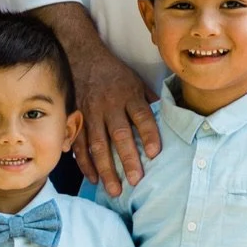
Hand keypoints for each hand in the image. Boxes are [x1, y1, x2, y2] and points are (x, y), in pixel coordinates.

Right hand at [64, 32, 159, 196]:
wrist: (81, 56)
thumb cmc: (114, 74)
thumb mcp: (136, 81)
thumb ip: (150, 102)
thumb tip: (170, 120)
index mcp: (128, 95)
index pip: (141, 116)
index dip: (149, 134)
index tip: (156, 153)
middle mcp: (109, 105)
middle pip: (119, 134)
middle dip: (128, 159)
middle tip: (135, 181)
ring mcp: (90, 113)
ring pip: (97, 144)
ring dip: (105, 169)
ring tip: (114, 190)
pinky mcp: (75, 119)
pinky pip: (79, 144)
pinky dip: (85, 163)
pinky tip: (93, 178)